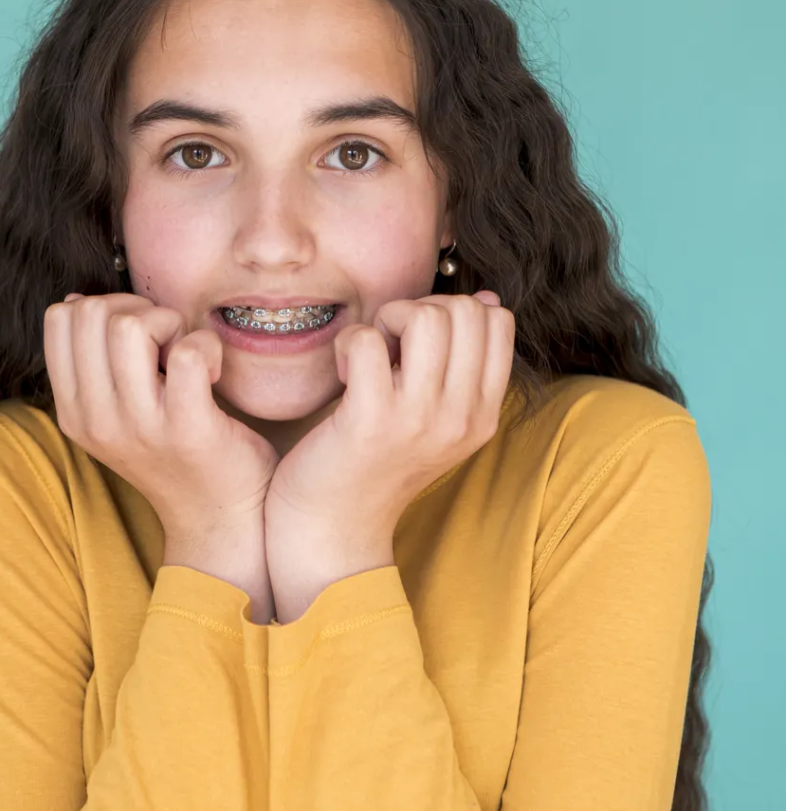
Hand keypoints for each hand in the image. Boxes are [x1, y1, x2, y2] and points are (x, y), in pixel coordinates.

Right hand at [43, 292, 279, 595]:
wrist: (218, 518)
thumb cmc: (175, 451)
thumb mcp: (117, 411)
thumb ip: (95, 362)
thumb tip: (75, 302)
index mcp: (74, 411)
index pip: (60, 319)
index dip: (106, 306)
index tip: (140, 335)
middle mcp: (97, 420)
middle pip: (93, 313)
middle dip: (138, 308)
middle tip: (168, 341)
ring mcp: (139, 427)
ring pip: (131, 326)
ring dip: (170, 322)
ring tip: (186, 354)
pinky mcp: (188, 429)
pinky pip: (187, 353)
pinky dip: (207, 344)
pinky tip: (214, 371)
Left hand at [264, 291, 514, 620]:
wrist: (332, 530)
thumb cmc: (374, 463)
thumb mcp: (436, 418)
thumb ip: (463, 364)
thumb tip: (490, 299)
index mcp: (482, 415)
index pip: (497, 321)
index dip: (451, 311)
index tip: (417, 343)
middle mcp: (461, 418)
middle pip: (465, 310)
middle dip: (419, 309)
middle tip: (390, 346)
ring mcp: (419, 420)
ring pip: (425, 316)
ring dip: (387, 319)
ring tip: (370, 356)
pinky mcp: (370, 421)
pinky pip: (367, 342)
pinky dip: (348, 343)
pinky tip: (343, 375)